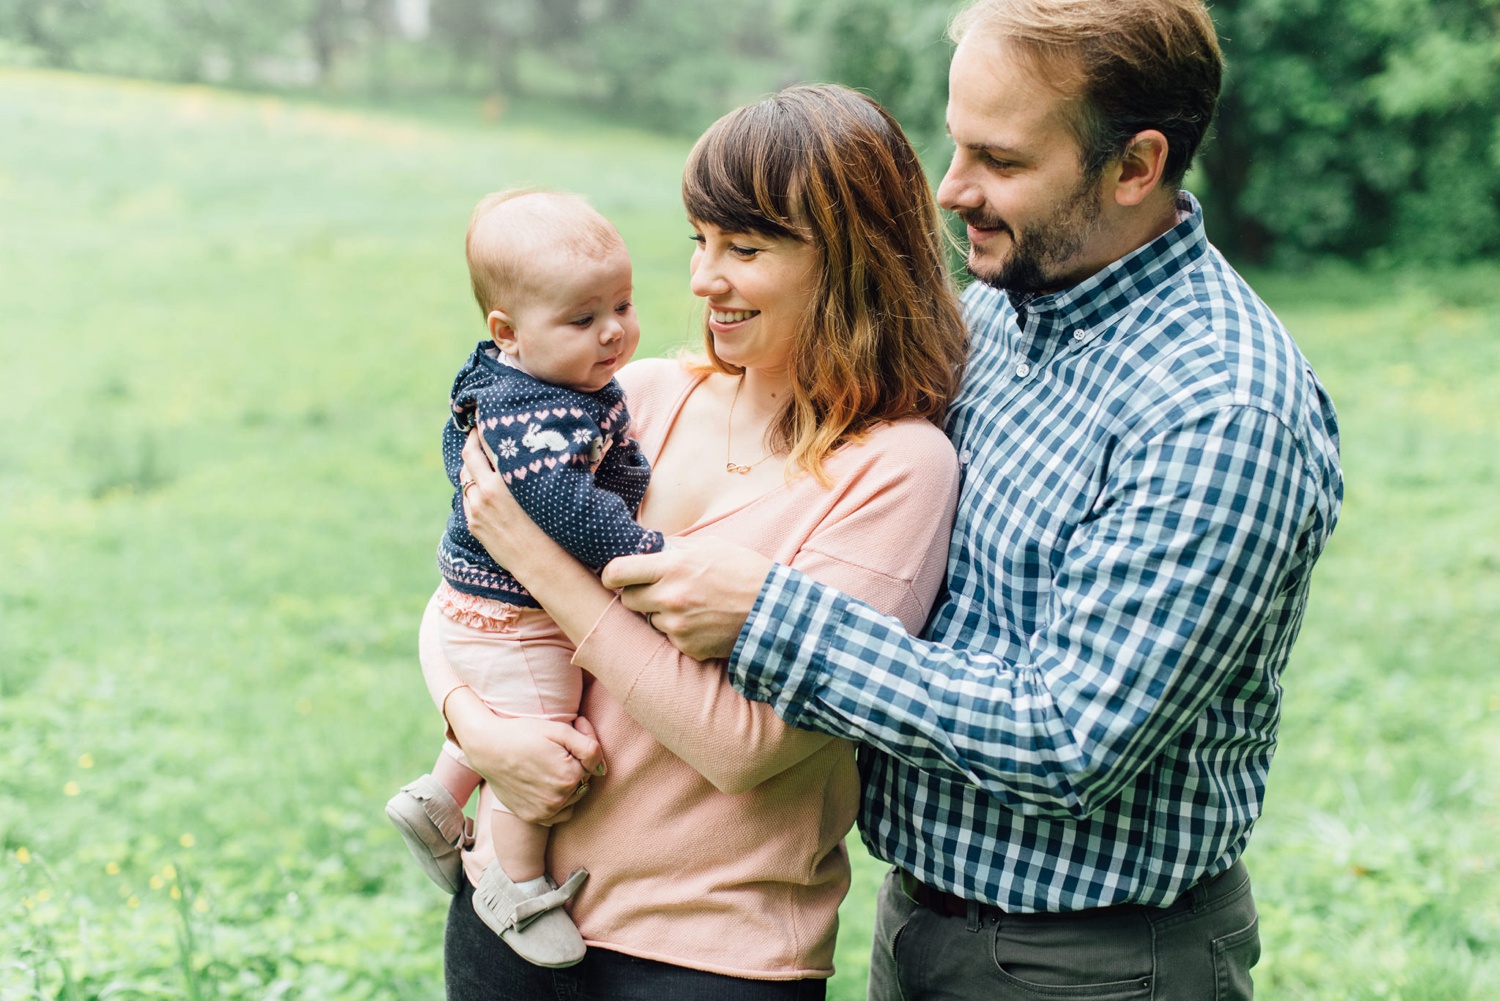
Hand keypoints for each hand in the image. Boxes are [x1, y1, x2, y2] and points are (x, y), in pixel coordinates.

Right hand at [446, 688, 605, 825]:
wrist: (487, 747)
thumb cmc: (523, 733)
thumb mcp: (559, 730)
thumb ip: (589, 747)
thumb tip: (602, 769)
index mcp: (570, 776)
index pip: (592, 765)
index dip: (580, 750)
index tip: (564, 740)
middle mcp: (559, 799)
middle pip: (583, 782)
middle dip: (575, 767)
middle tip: (552, 752)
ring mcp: (545, 811)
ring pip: (572, 799)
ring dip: (567, 785)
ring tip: (546, 767)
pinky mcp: (533, 817)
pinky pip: (558, 814)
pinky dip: (557, 802)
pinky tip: (544, 785)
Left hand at [460, 429, 543, 566]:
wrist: (541, 563)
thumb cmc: (553, 526)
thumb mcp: (544, 490)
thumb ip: (531, 469)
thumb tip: (532, 452)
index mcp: (507, 479)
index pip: (488, 443)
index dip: (484, 427)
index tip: (485, 417)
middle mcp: (488, 490)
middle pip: (469, 455)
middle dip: (471, 440)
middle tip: (476, 430)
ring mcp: (477, 508)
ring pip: (464, 476)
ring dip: (470, 465)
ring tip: (478, 457)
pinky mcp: (473, 523)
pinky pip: (466, 497)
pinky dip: (471, 487)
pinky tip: (481, 485)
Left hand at [601, 538, 773, 660]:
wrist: (775, 611)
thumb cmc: (745, 572)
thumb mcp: (711, 547)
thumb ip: (674, 547)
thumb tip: (648, 546)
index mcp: (673, 567)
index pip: (617, 572)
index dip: (611, 574)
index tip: (615, 576)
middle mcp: (670, 598)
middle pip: (628, 600)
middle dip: (638, 594)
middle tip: (659, 589)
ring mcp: (678, 626)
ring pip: (650, 620)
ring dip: (661, 613)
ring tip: (691, 605)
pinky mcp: (688, 647)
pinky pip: (670, 638)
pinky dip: (681, 631)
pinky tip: (703, 622)